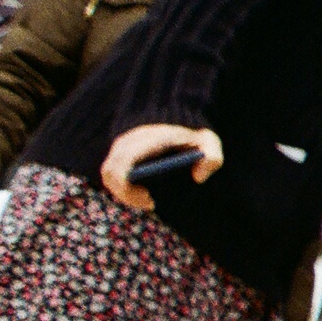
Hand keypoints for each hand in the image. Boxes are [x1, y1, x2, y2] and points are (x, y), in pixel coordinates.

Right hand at [102, 123, 221, 209]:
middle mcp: (127, 141)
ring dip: (125, 191)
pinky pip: (112, 173)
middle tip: (152, 204)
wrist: (180, 116)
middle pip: (110, 174)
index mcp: (147, 139)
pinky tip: (145, 193)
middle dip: (127, 195)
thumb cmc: (195, 135)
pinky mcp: (119, 152)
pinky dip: (124, 186)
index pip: (122, 165)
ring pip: (109, 175)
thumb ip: (213, 157)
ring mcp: (120, 145)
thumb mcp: (210, 142)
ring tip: (150, 200)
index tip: (150, 201)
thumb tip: (198, 178)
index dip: (127, 189)